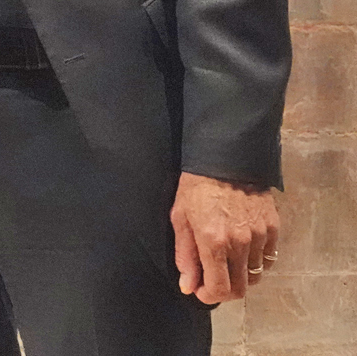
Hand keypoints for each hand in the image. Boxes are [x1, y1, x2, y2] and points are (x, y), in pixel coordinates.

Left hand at [171, 172, 279, 303]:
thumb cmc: (195, 187)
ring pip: (256, 275)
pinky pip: (269, 259)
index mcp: (214, 242)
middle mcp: (241, 243)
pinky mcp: (274, 228)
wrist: (225, 159)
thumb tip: (188, 286)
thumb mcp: (180, 218)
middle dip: (224, 290)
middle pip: (240, 287)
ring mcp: (260, 236)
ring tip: (226, 263)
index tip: (200, 291)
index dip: (208, 296)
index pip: (219, 288)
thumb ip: (185, 255)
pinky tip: (243, 251)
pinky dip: (256, 262)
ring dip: (240, 276)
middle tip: (212, 280)